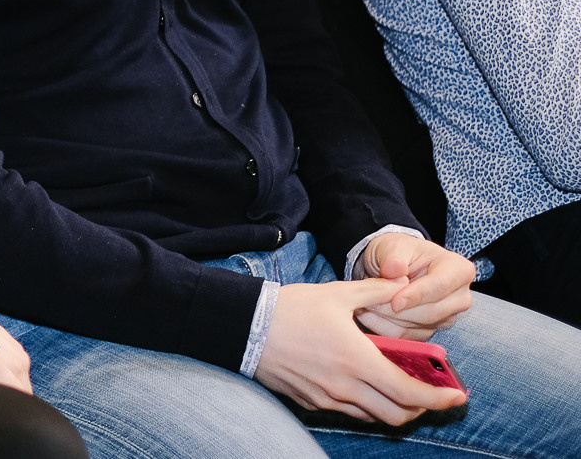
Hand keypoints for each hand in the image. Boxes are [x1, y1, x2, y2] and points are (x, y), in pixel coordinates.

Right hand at [256, 278, 467, 423]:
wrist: (245, 327)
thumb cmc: (290, 308)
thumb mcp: (336, 293)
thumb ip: (375, 291)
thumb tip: (404, 284)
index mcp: (357, 360)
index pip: (410, 392)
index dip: (439, 399)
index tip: (456, 396)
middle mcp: (346, 387)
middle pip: (398, 414)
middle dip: (420, 408)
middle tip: (428, 393)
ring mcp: (328, 398)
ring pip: (374, 416)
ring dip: (392, 407)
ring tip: (395, 387)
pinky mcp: (312, 402)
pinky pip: (349, 411)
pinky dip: (365, 403)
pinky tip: (360, 382)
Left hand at [355, 232, 475, 339]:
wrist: (394, 265)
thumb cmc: (398, 252)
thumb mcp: (393, 245)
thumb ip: (393, 257)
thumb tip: (395, 270)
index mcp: (458, 269)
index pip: (440, 286)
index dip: (416, 296)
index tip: (395, 302)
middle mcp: (459, 296)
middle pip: (431, 312)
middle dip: (397, 309)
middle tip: (368, 300)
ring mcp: (448, 316)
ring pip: (419, 327)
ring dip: (388, 318)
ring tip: (365, 303)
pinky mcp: (432, 330)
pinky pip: (409, 336)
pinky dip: (386, 328)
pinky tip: (369, 315)